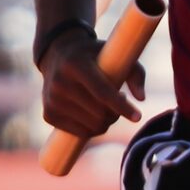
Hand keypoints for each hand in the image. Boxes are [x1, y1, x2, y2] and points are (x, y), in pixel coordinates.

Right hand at [38, 24, 143, 138]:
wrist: (58, 57)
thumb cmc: (96, 57)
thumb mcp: (117, 56)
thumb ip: (135, 74)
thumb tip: (141, 98)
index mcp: (76, 65)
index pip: (102, 93)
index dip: (122, 107)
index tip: (137, 117)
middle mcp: (60, 82)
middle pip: (100, 114)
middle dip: (116, 113)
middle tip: (119, 101)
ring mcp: (51, 100)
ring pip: (92, 126)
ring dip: (106, 121)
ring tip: (105, 105)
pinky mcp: (48, 115)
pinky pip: (81, 133)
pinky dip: (93, 128)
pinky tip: (92, 113)